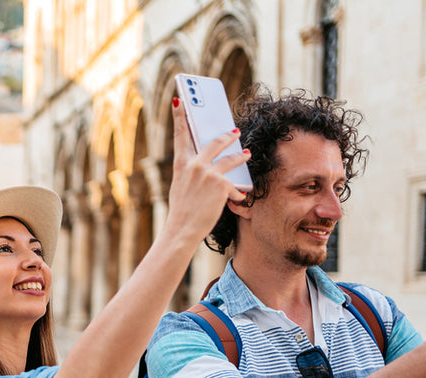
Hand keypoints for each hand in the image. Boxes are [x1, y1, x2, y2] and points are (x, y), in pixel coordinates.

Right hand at [163, 100, 250, 242]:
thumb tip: (204, 163)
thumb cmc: (182, 210)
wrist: (182, 229)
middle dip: (227, 136)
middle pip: (215, 142)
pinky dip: (236, 192)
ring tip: (246, 153)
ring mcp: (208, 174)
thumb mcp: (181, 186)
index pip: (180, 134)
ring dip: (241, 155)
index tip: (179, 100)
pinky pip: (234, 184)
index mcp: (181, 164)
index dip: (180, 116)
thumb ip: (191, 171)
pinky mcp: (220, 185)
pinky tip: (241, 195)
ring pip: (231, 158)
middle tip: (235, 132)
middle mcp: (194, 165)